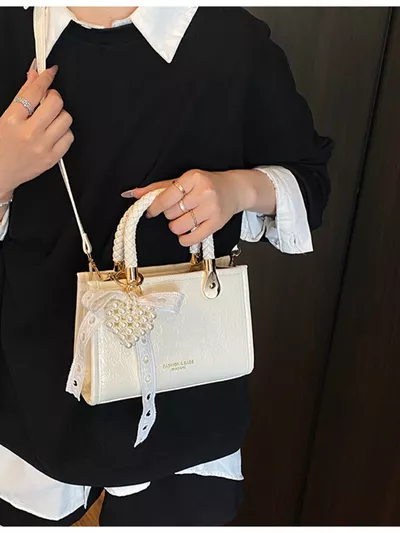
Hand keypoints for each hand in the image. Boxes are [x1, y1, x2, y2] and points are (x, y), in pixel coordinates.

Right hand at [0, 62, 73, 200]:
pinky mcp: (52, 158)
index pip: (34, 91)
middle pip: (56, 103)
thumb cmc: (1, 145)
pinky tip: (54, 133)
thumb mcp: (5, 116)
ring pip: (66, 119)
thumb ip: (22, 95)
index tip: (50, 72)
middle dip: (54, 97)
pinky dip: (64, 131)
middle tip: (48, 100)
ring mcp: (43, 147)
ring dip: (60, 115)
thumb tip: (35, 75)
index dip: (45, 77)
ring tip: (50, 119)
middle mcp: (29, 133)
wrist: (0, 172)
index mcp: (12, 120)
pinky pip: (69, 137)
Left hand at [121, 168, 273, 246]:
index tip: (152, 210)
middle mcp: (204, 192)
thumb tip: (133, 194)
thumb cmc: (207, 184)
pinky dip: (184, 239)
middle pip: (171, 213)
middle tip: (179, 210)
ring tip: (185, 219)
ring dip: (176, 226)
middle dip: (170, 214)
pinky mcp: (216, 224)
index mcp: (193, 177)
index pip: (166, 196)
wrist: (234, 190)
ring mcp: (211, 209)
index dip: (154, 206)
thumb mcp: (183, 180)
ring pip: (178, 227)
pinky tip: (188, 231)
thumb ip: (158, 188)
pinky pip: (191, 239)